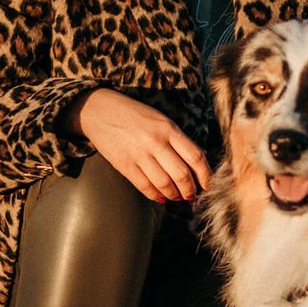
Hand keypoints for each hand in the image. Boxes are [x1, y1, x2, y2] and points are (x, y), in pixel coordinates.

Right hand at [75, 89, 212, 202]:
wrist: (100, 110)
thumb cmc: (135, 115)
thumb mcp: (161, 120)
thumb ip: (180, 139)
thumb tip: (201, 158)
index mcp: (168, 128)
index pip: (195, 156)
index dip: (205, 175)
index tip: (207, 184)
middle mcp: (155, 141)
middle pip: (182, 174)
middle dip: (190, 189)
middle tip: (191, 194)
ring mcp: (139, 154)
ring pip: (164, 183)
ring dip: (174, 194)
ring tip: (177, 196)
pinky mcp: (124, 164)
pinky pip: (145, 186)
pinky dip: (156, 195)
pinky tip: (160, 196)